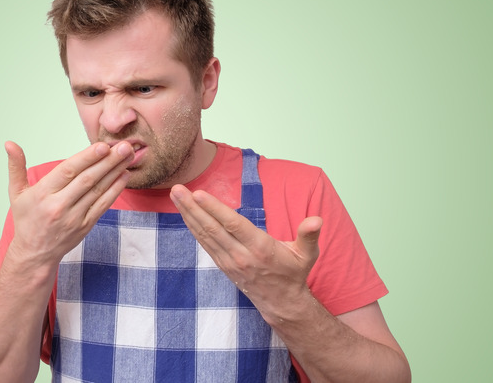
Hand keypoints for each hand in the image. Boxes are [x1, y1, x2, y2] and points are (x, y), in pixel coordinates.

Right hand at [4, 140, 133, 264]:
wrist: (35, 254)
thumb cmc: (27, 220)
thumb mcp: (16, 193)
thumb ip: (16, 167)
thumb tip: (10, 144)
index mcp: (42, 194)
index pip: (67, 171)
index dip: (86, 158)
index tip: (102, 146)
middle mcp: (59, 206)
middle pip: (87, 179)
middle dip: (108, 161)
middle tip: (124, 145)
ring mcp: (74, 217)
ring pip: (98, 190)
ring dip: (115, 171)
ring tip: (128, 155)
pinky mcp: (86, 226)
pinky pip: (103, 205)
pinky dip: (115, 190)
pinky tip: (124, 175)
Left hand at [170, 185, 321, 321]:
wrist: (282, 303)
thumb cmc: (293, 273)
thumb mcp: (307, 255)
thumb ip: (309, 235)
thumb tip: (316, 219)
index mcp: (260, 248)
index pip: (232, 224)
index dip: (214, 208)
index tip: (198, 193)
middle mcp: (241, 255)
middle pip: (212, 228)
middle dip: (192, 207)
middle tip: (176, 189)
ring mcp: (229, 261)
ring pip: (204, 235)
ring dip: (188, 215)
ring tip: (175, 196)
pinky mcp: (223, 265)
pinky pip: (204, 244)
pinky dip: (193, 228)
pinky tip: (185, 214)